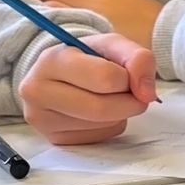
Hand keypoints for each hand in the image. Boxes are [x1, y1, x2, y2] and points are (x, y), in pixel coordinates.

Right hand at [18, 33, 159, 144]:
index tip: (126, 74)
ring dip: (120, 113)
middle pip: (101, 108)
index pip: (105, 77)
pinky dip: (111, 125)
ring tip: (110, 97)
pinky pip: (99, 137)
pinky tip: (99, 112)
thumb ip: (138, 59)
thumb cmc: (88, 57)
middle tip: (133, 93)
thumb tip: (147, 94)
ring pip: (102, 125)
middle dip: (129, 102)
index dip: (127, 77)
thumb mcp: (114, 45)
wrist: (61, 73)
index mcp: (52, 60)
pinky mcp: (54, 138)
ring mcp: (42, 119)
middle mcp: (37, 91)